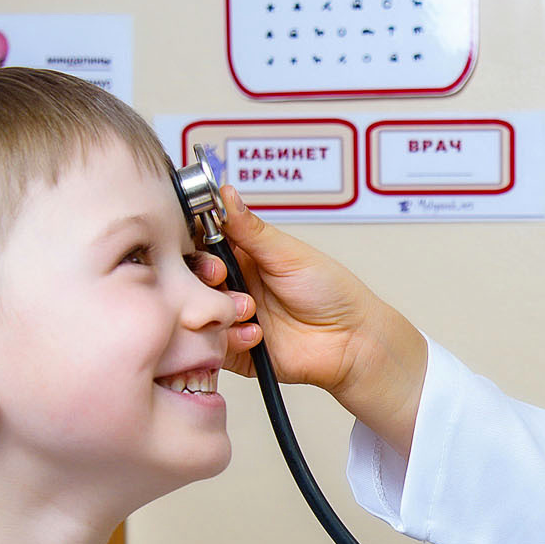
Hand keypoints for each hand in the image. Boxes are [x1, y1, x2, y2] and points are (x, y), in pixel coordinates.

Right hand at [188, 187, 405, 391]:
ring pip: (198, 312)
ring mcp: (232, 319)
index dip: (194, 242)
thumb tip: (224, 192)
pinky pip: (213, 345)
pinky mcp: (235, 351)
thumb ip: (250, 228)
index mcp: (243, 256)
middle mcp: (233, 286)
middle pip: (191, 278)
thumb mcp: (288, 253)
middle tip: (221, 275)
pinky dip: (231, 338)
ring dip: (220, 309)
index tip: (202, 241)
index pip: (200, 243)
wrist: (352, 340)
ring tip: (251, 310)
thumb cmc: (331, 292)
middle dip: (203, 275)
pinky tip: (257, 335)